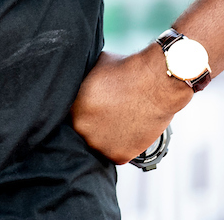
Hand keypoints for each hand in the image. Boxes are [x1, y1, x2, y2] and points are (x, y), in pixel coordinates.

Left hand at [70, 48, 191, 163]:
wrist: (156, 82)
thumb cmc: (126, 70)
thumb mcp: (92, 68)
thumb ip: (80, 82)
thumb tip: (74, 84)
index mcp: (71, 107)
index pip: (66, 114)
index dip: (79, 111)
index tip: (90, 107)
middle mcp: (81, 127)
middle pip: (82, 130)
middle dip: (92, 123)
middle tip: (107, 114)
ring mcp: (99, 144)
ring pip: (98, 144)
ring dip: (105, 136)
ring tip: (120, 121)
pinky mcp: (119, 155)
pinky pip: (116, 153)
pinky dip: (122, 145)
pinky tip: (129, 129)